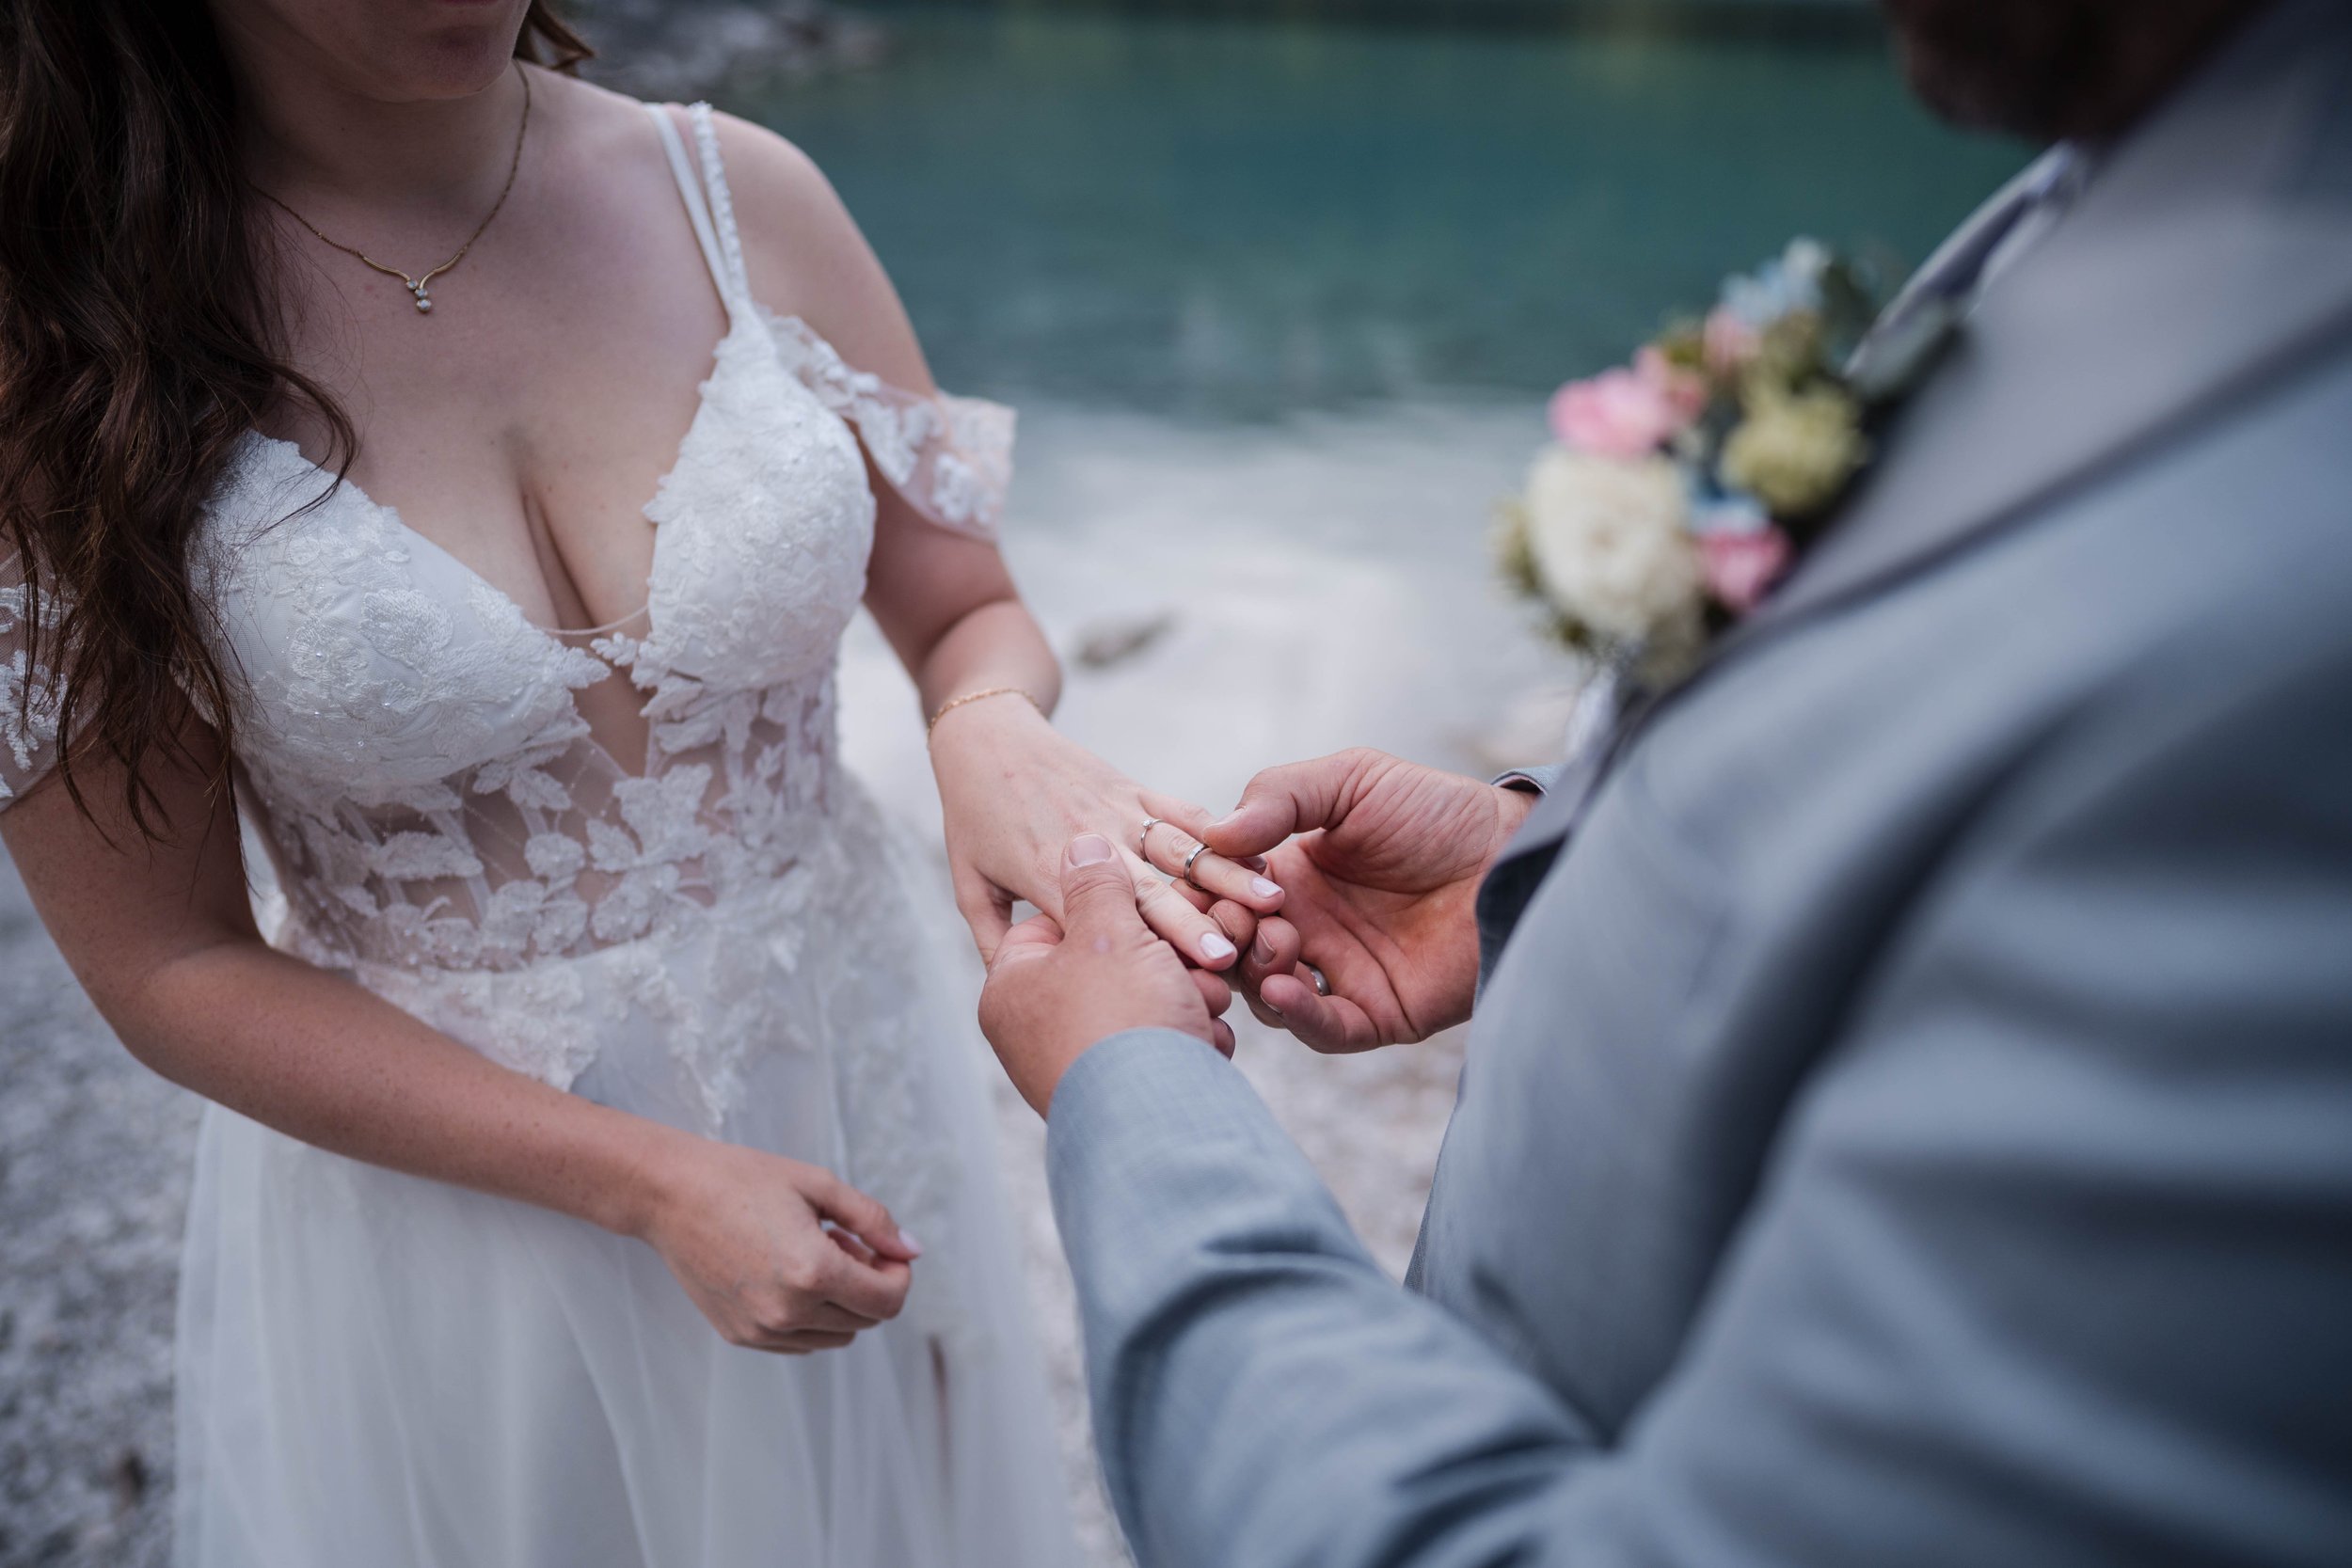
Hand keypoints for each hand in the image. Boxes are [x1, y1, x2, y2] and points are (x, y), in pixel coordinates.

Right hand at [635, 1133, 921, 1353]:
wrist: (668, 1195)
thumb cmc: (742, 1180)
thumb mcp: (819, 1184)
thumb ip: (874, 1220)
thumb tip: (912, 1250)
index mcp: (811, 1273)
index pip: (888, 1302)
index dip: (898, 1274)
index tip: (882, 1247)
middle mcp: (787, 1312)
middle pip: (865, 1321)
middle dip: (870, 1283)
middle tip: (843, 1240)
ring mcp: (761, 1330)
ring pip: (836, 1337)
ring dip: (842, 1302)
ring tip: (814, 1255)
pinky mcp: (741, 1336)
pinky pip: (801, 1341)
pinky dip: (811, 1316)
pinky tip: (788, 1273)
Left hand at [928, 695, 1285, 967]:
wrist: (984, 738)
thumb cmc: (973, 820)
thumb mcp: (970, 886)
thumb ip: (993, 941)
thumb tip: (1013, 991)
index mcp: (1048, 877)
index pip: (1109, 921)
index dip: (1156, 946)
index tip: (1199, 971)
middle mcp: (1091, 844)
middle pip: (1152, 890)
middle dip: (1198, 921)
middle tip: (1242, 951)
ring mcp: (1115, 813)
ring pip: (1180, 848)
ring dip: (1226, 875)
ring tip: (1270, 899)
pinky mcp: (1131, 789)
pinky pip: (1180, 810)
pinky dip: (1217, 831)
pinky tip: (1256, 852)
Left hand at [979, 833, 1238, 1113]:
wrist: (1159, 1133)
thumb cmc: (1119, 1024)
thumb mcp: (1105, 931)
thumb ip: (1094, 881)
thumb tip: (1082, 844)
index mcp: (1011, 989)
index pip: (1058, 920)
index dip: (1114, 909)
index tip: (1151, 913)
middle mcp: (1037, 1030)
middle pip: (1109, 964)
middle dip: (1162, 962)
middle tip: (1189, 964)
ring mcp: (1082, 1065)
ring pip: (1145, 1004)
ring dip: (1184, 997)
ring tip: (1202, 1003)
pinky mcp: (1129, 1093)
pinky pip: (1164, 1045)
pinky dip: (1190, 1038)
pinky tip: (1208, 1040)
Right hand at [1170, 749, 1534, 1051]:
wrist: (1511, 852)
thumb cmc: (1437, 811)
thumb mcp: (1352, 782)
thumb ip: (1281, 796)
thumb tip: (1215, 834)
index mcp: (1290, 876)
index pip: (1223, 894)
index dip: (1207, 891)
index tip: (1206, 880)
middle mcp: (1307, 928)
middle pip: (1235, 948)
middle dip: (1225, 935)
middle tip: (1236, 920)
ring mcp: (1339, 973)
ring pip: (1267, 994)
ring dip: (1256, 971)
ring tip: (1275, 942)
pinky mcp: (1377, 1013)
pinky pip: (1324, 1028)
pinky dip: (1297, 1015)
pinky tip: (1283, 988)